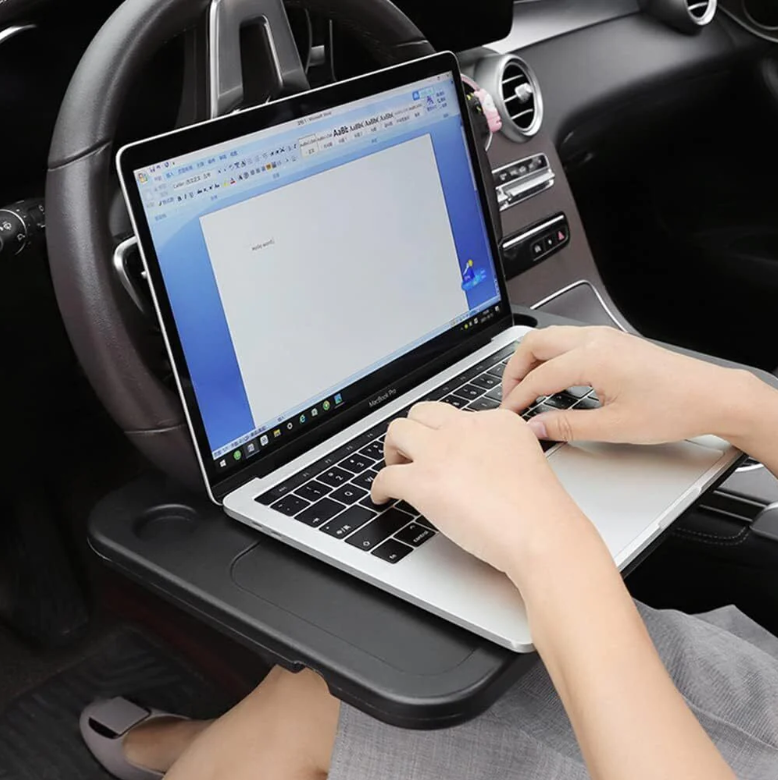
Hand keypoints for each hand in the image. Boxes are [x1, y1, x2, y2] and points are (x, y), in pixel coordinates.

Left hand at [371, 402, 587, 577]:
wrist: (541, 533)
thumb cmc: (539, 511)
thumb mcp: (526, 459)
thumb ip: (499, 452)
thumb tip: (476, 465)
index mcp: (494, 421)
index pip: (455, 416)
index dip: (443, 434)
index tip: (439, 449)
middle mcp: (465, 428)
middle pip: (421, 413)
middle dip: (412, 432)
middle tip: (410, 453)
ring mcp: (441, 452)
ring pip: (397, 431)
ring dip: (391, 450)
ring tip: (395, 469)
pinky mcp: (422, 481)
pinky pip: (385, 476)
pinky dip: (379, 487)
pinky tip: (383, 497)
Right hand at [501, 326, 751, 444]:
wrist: (711, 396)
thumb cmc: (674, 407)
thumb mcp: (614, 426)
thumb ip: (567, 426)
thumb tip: (536, 428)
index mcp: (593, 358)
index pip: (538, 377)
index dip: (517, 398)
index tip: (509, 415)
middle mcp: (596, 339)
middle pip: (534, 343)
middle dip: (514, 370)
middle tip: (510, 398)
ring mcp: (605, 337)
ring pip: (549, 338)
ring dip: (531, 361)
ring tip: (527, 389)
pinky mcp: (612, 341)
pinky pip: (567, 341)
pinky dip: (550, 357)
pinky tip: (553, 380)